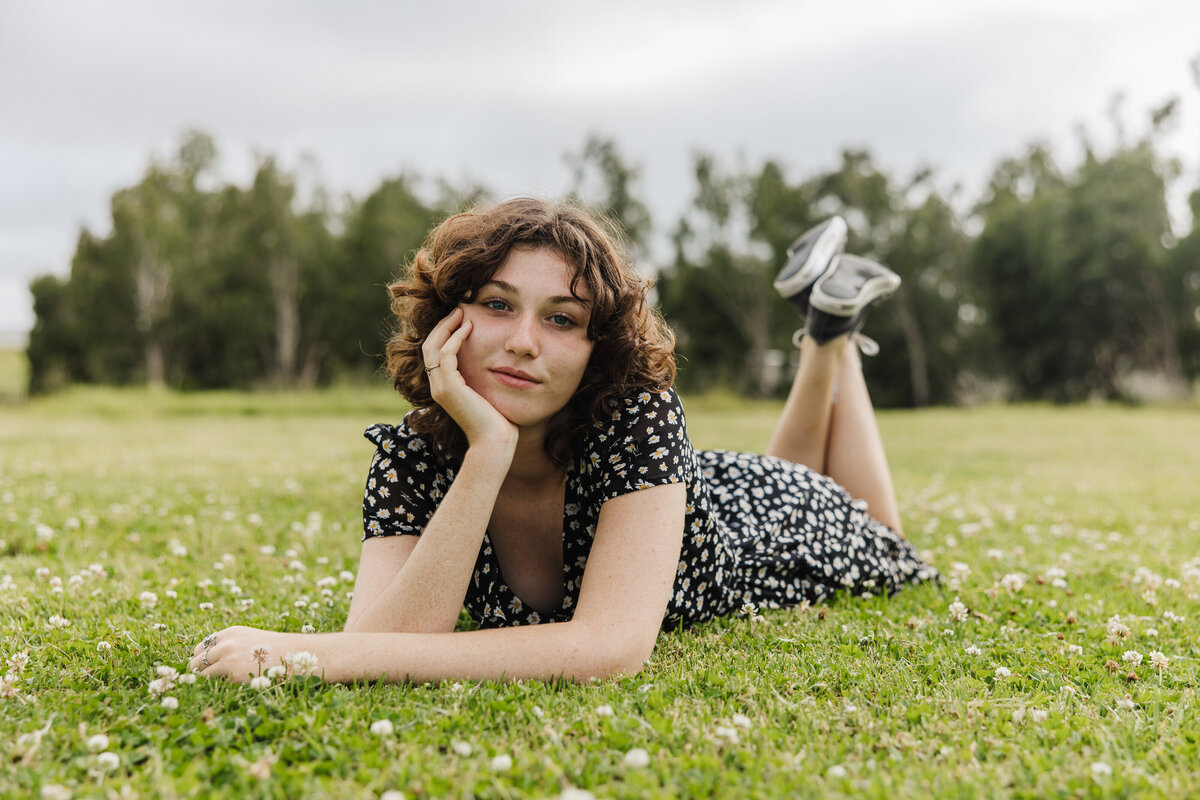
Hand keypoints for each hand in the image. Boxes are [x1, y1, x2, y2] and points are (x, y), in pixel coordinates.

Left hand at [189, 626, 302, 682]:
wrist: (291, 656)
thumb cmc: (276, 653)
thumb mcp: (252, 641)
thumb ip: (234, 646)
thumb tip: (216, 661)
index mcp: (232, 632)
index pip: (203, 645)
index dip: (202, 658)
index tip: (205, 668)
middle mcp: (226, 641)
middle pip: (196, 656)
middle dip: (197, 669)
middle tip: (204, 681)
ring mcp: (226, 654)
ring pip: (197, 668)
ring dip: (201, 678)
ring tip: (207, 688)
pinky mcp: (229, 669)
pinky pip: (207, 679)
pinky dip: (210, 686)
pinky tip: (219, 689)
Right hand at [423, 307, 517, 451]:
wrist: (494, 441)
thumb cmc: (497, 420)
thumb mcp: (486, 392)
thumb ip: (482, 378)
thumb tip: (495, 363)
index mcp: (443, 387)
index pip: (435, 353)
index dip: (444, 333)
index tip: (461, 319)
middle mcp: (437, 386)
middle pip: (429, 346)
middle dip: (443, 325)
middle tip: (459, 309)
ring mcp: (440, 387)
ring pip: (434, 346)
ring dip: (448, 327)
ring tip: (463, 313)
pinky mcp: (449, 387)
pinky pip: (447, 354)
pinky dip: (456, 338)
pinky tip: (470, 328)